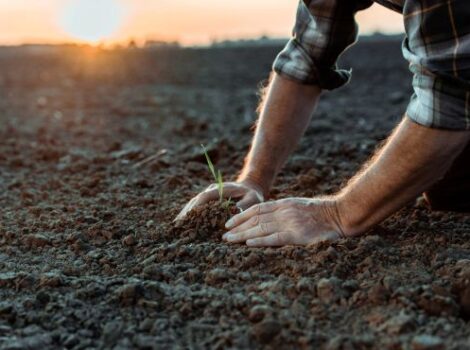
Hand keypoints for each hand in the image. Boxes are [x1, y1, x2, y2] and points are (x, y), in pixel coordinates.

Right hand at [174, 179, 263, 221]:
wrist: (251, 186)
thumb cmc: (253, 194)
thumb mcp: (253, 199)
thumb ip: (245, 205)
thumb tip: (235, 213)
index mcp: (221, 189)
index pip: (204, 197)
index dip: (195, 207)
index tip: (187, 217)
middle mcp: (212, 190)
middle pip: (196, 200)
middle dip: (186, 212)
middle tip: (177, 224)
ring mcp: (209, 193)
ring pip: (194, 202)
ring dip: (186, 213)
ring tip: (177, 225)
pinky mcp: (208, 199)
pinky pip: (197, 206)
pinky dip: (190, 213)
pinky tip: (184, 222)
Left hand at [223, 197, 345, 246]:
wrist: (340, 214)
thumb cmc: (322, 213)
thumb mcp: (299, 206)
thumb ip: (285, 211)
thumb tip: (268, 219)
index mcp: (284, 204)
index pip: (257, 209)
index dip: (241, 216)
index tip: (229, 223)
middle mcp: (283, 212)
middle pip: (255, 219)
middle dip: (238, 227)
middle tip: (224, 235)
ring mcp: (289, 224)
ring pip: (260, 229)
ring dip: (243, 235)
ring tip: (229, 240)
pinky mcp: (296, 235)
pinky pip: (275, 238)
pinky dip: (260, 241)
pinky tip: (248, 244)